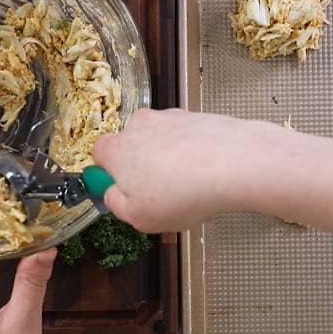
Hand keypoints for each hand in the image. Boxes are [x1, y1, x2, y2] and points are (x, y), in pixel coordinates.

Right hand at [92, 109, 332, 245]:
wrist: (234, 163)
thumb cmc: (180, 194)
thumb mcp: (137, 217)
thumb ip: (116, 204)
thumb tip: (114, 192)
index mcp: (118, 147)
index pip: (99, 151)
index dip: (109, 172)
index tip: (125, 189)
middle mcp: (142, 124)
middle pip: (134, 144)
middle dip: (144, 166)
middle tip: (162, 194)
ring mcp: (174, 117)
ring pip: (164, 141)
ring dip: (172, 161)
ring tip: (193, 189)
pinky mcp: (201, 116)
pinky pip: (190, 139)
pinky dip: (197, 154)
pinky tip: (211, 177)